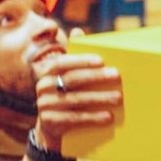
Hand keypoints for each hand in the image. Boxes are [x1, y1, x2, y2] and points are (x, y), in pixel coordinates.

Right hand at [29, 36, 122, 150]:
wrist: (51, 128)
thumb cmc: (65, 96)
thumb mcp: (66, 77)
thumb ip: (73, 57)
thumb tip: (78, 31)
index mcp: (46, 72)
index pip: (63, 62)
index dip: (81, 60)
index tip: (101, 60)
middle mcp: (42, 86)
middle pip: (72, 80)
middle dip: (96, 77)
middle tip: (117, 75)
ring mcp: (44, 105)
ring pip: (75, 100)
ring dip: (99, 98)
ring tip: (118, 98)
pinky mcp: (50, 122)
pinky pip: (75, 119)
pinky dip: (93, 117)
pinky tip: (108, 116)